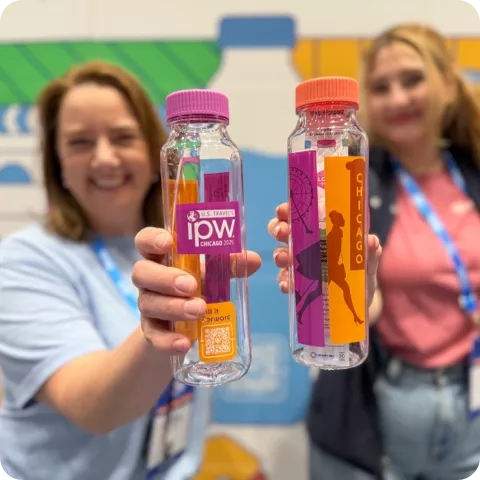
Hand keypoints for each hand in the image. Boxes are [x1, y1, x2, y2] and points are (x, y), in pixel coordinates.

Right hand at [132, 227, 261, 354]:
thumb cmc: (197, 288)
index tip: (168, 242)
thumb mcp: (211, 275)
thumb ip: (229, 266)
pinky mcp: (151, 331)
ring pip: (148, 304)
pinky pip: (154, 336)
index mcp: (162, 257)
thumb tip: (253, 260)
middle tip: (191, 285)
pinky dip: (168, 340)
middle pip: (141, 272)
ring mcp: (148, 305)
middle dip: (165, 278)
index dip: (152, 239)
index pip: (145, 241)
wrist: (182, 327)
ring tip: (199, 311)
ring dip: (174, 308)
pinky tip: (185, 343)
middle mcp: (149, 279)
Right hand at [268, 203, 381, 307]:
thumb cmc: (362, 271)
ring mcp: (298, 263)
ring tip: (284, 259)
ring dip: (280, 254)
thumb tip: (370, 241)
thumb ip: (370, 251)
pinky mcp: (296, 282)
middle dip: (279, 228)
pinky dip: (284, 281)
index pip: (302, 214)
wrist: (360, 298)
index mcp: (321, 231)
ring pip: (281, 253)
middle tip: (282, 232)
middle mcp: (305, 244)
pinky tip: (289, 284)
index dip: (290, 209)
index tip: (285, 209)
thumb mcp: (367, 260)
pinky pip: (285, 279)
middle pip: (283, 230)